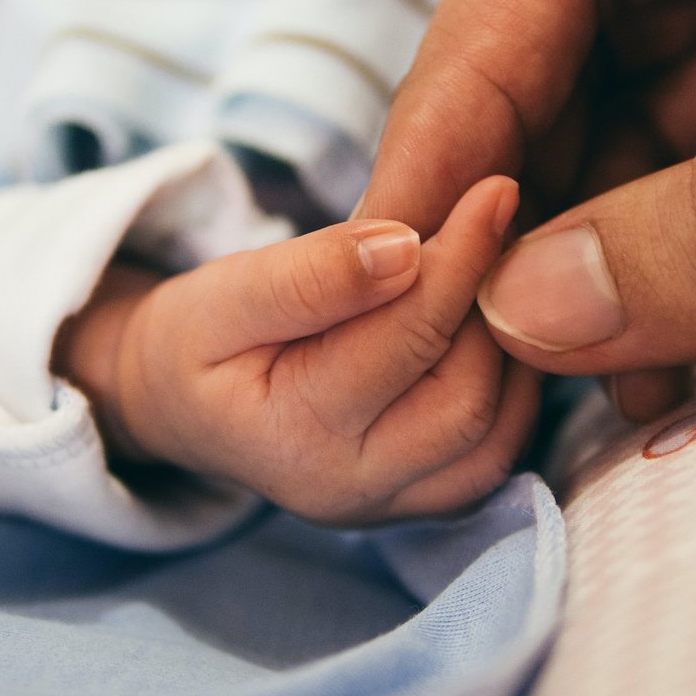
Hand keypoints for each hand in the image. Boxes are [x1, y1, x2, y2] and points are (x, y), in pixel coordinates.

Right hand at [53, 177, 537, 524]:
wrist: (185, 404)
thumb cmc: (198, 342)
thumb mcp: (226, 294)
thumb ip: (309, 275)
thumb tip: (406, 248)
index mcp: (295, 436)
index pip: (406, 338)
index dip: (460, 258)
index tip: (494, 190)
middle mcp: (352, 490)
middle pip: (466, 397)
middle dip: (491, 306)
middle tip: (499, 229)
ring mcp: (390, 505)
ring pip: (496, 432)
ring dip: (510, 347)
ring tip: (493, 272)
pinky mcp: (418, 500)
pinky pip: (495, 451)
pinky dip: (510, 386)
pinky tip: (489, 326)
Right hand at [360, 0, 695, 417]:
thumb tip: (535, 306)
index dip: (464, 78)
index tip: (405, 222)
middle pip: (579, 38)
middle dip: (512, 188)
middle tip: (466, 325)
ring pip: (634, 131)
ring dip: (579, 260)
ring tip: (551, 373)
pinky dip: (663, 282)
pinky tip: (641, 365)